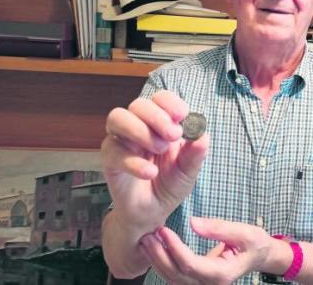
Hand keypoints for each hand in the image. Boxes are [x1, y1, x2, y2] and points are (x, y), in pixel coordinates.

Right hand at [101, 90, 208, 229]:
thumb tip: (203, 135)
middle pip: (138, 104)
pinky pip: (113, 151)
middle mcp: (138, 127)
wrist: (153, 213)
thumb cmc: (169, 184)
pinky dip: (133, 161)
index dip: (169, 102)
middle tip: (173, 135)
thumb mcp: (188, 170)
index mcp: (160, 124)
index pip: (160, 99)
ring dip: (140, 130)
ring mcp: (121, 141)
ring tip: (160, 149)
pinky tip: (149, 172)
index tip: (183, 115)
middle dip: (157, 116)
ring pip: (118, 118)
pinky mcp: (109, 161)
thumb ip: (195, 154)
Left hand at [139, 217, 272, 284]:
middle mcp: (210, 284)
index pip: (190, 265)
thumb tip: (193, 222)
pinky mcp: (197, 281)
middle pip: (176, 275)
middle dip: (159, 255)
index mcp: (222, 274)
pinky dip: (163, 263)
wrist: (259, 255)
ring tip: (145, 240)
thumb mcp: (245, 232)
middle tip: (147, 235)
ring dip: (157, 260)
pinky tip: (154, 248)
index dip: (174, 248)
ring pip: (172, 278)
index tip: (163, 230)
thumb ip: (219, 228)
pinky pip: (175, 276)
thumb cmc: (254, 243)